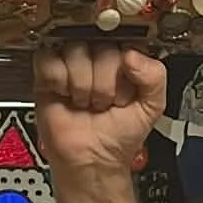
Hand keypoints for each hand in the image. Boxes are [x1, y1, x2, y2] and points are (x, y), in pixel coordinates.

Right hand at [32, 43, 166, 176]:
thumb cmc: (118, 135)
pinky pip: (49, 60)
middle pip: (101, 47)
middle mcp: (98, 57)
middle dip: (106, 83)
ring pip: (75, 50)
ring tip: (85, 102)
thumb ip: (155, 77)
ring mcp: (72, 64)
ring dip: (83, 85)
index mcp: (124, 60)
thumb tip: (131, 54)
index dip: (126, 69)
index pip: (126, 42)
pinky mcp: (47, 74)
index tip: (126, 92)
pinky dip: (59, 80)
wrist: (93, 159)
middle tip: (104, 102)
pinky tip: (65, 95)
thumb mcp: (152, 106)